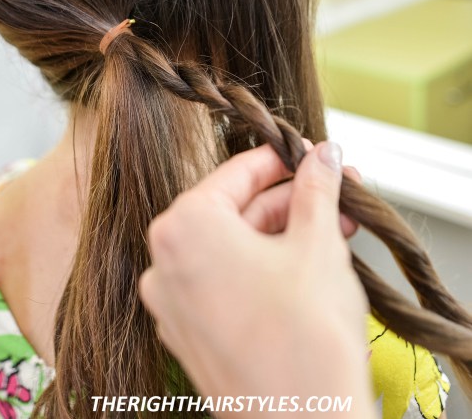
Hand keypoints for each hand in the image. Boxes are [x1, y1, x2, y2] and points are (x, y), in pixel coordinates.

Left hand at [139, 141, 374, 417]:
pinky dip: (264, 268)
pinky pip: (227, 282)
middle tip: (335, 192)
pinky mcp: (191, 335)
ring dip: (285, 234)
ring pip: (234, 248)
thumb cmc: (305, 342)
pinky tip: (308, 264)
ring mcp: (173, 304)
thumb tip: (323, 157)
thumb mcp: (318, 243)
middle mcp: (164, 263)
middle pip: (236, 211)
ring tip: (335, 229)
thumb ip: (317, 188)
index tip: (310, 156)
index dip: (282, 160)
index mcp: (184, 228)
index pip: (236, 172)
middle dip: (292, 202)